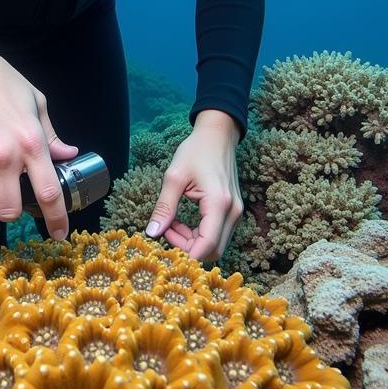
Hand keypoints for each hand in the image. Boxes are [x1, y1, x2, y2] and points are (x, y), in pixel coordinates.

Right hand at [0, 34, 78, 239]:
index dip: (57, 219)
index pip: (48, 193)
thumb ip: (51, 136)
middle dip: (16, 212)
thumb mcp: (36, 103)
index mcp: (31, 142)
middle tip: (18, 198)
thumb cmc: (2, 83)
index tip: (60, 233)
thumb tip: (69, 155)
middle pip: (9, 211)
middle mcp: (4, 156)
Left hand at [144, 110, 242, 261]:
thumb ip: (164, 207)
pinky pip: (217, 234)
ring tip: (172, 222)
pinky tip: (182, 221)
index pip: (207, 246)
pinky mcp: (233, 211)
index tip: (164, 239)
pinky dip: (199, 235)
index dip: (185, 252)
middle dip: (187, 248)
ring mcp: (236, 213)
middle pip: (213, 251)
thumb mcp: (174, 177)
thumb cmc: (196, 150)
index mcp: (219, 203)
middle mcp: (233, 212)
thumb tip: (152, 233)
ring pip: (216, 245)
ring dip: (192, 242)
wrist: (218, 135)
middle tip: (167, 229)